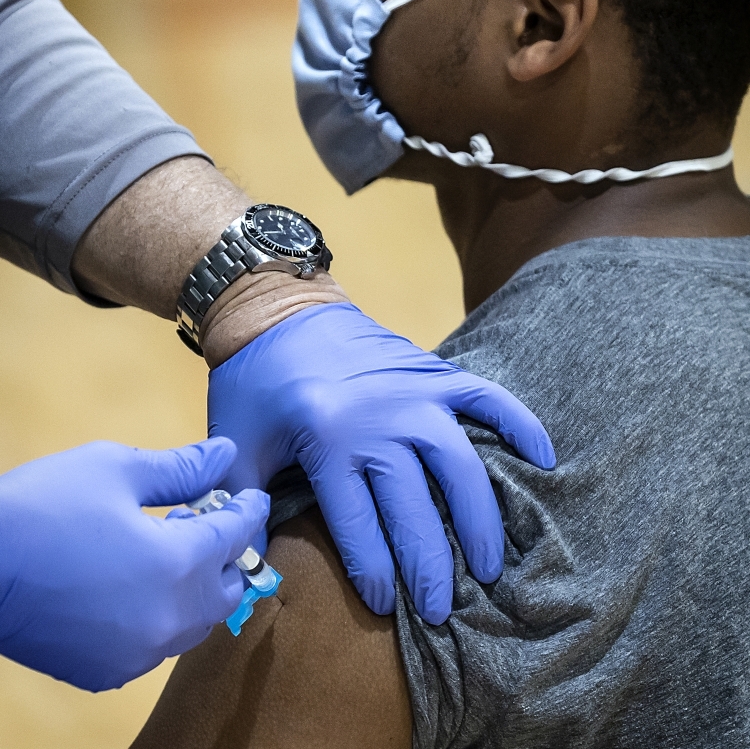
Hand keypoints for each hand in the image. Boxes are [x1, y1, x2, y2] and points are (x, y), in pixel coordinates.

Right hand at [0, 437, 268, 691]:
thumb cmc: (47, 507)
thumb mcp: (118, 469)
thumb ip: (182, 468)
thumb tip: (227, 455)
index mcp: (179, 564)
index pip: (237, 535)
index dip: (248, 509)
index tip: (251, 495)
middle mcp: (169, 618)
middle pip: (227, 589)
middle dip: (228, 553)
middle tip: (202, 520)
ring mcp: (138, 652)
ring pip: (196, 622)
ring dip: (199, 586)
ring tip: (169, 547)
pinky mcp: (107, 670)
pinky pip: (157, 644)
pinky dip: (164, 615)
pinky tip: (138, 586)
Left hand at [208, 303, 554, 624]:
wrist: (279, 309)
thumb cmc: (254, 382)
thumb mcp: (235, 442)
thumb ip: (245, 504)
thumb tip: (252, 568)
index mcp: (327, 439)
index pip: (359, 524)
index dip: (374, 572)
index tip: (384, 605)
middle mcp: (380, 418)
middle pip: (414, 506)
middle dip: (430, 566)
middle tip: (442, 609)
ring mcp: (415, 392)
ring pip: (460, 465)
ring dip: (479, 519)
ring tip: (491, 565)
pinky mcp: (434, 371)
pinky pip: (488, 398)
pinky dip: (520, 424)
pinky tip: (544, 459)